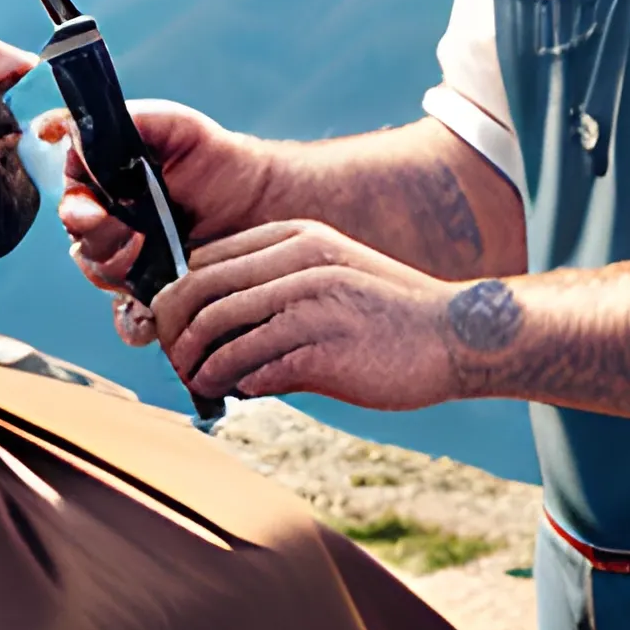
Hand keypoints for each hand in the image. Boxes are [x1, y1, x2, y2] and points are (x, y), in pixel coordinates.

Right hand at [33, 100, 269, 346]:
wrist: (262, 199)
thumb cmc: (215, 157)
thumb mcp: (172, 125)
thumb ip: (126, 120)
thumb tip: (68, 129)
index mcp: (107, 187)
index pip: (73, 202)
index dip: (77, 209)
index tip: (94, 209)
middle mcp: (113, 226)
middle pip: (82, 244)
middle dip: (101, 241)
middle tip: (134, 233)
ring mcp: (133, 263)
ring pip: (101, 278)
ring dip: (116, 271)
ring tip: (149, 255)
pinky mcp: (158, 295)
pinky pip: (130, 320)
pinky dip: (134, 321)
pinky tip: (150, 313)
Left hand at [153, 220, 461, 409]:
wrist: (456, 334)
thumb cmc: (389, 314)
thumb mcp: (332, 275)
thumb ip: (278, 288)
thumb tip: (218, 330)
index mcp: (297, 238)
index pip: (205, 259)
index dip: (178, 295)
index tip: (175, 327)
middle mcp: (298, 261)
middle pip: (199, 289)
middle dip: (173, 329)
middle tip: (174, 359)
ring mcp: (309, 302)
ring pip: (216, 327)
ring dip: (195, 362)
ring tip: (198, 381)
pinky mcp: (320, 347)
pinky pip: (250, 366)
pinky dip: (231, 383)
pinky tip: (237, 392)